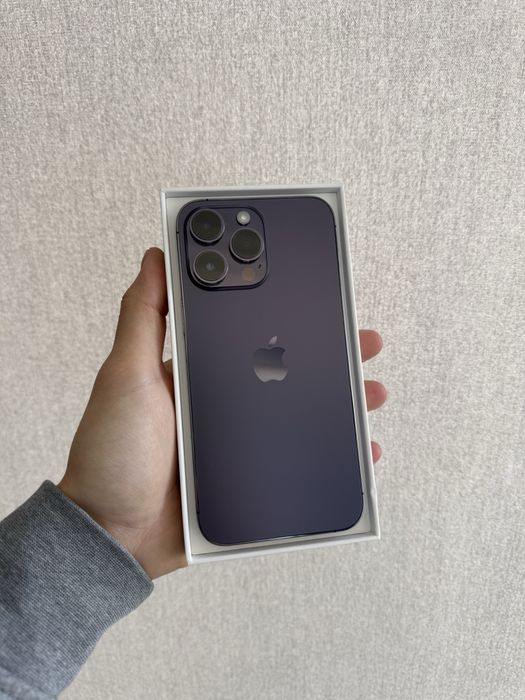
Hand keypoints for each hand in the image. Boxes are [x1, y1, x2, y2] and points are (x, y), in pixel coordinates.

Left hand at [57, 247, 386, 579]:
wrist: (112, 534)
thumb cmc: (110, 453)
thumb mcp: (124, 374)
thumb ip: (143, 317)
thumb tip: (155, 258)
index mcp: (197, 373)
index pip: (251, 335)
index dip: (286, 316)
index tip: (319, 298)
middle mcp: (221, 404)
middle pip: (286, 374)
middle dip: (328, 358)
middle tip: (362, 343)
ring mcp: (237, 443)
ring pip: (299, 416)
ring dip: (338, 404)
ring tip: (370, 395)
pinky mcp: (247, 480)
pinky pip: (297, 463)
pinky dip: (330, 457)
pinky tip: (357, 453)